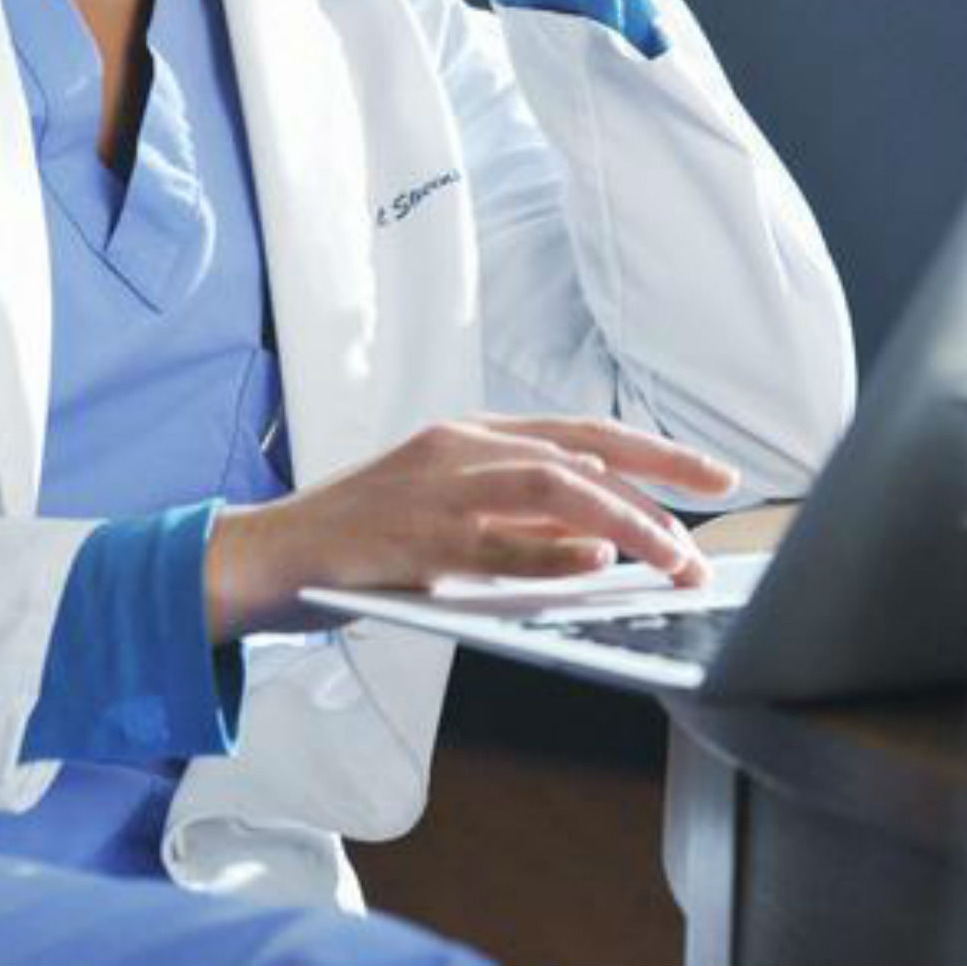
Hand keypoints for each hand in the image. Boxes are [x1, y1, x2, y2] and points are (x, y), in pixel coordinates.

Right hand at [205, 415, 740, 642]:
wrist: (278, 551)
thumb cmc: (366, 535)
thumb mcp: (448, 505)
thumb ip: (516, 512)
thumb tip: (602, 538)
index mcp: (470, 434)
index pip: (581, 431)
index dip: (653, 450)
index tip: (712, 473)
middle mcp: (459, 448)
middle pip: (580, 451)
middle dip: (659, 480)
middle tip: (716, 511)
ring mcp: (438, 491)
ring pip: (552, 489)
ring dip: (625, 523)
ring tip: (673, 556)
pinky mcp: (418, 540)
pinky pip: (500, 544)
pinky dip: (554, 551)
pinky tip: (598, 562)